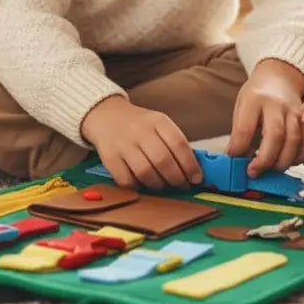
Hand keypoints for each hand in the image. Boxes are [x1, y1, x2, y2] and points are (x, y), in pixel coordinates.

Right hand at [80, 96, 202, 190]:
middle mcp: (140, 131)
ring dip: (159, 185)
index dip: (190, 165)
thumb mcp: (159, 124)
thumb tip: (194, 171)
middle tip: (182, 186)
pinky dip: (139, 187)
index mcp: (157, 120)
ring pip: (145, 173)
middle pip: (163, 160)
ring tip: (164, 185)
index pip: (179, 144)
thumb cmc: (141, 125)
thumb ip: (175, 144)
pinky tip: (144, 184)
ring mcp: (123, 144)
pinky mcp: (109, 158)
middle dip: (177, 178)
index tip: (197, 178)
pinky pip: (127, 180)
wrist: (107, 116)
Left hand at [226, 58, 303, 177]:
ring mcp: (294, 111)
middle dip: (264, 159)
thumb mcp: (241, 106)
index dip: (239, 148)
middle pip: (275, 135)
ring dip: (282, 162)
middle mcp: (277, 104)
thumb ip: (239, 133)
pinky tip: (286, 162)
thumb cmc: (256, 96)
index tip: (233, 159)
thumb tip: (235, 160)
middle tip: (253, 172)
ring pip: (294, 140)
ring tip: (269, 170)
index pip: (246, 127)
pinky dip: (298, 157)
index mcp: (255, 99)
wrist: (279, 78)